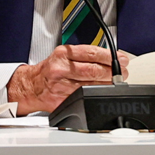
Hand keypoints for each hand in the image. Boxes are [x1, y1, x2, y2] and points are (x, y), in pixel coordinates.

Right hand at [7, 44, 129, 114]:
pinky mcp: (62, 100)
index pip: (92, 53)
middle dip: (113, 72)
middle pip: (94, 70)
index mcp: (63, 54)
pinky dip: (97, 95)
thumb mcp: (64, 55)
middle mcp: (61, 69)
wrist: (31, 86)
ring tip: (116, 81)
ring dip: (108, 84)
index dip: (111, 57)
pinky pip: (85, 98)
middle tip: (123, 72)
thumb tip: (111, 57)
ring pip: (92, 86)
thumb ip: (85, 55)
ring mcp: (61, 86)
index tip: (122, 59)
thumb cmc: (50, 70)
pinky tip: (102, 92)